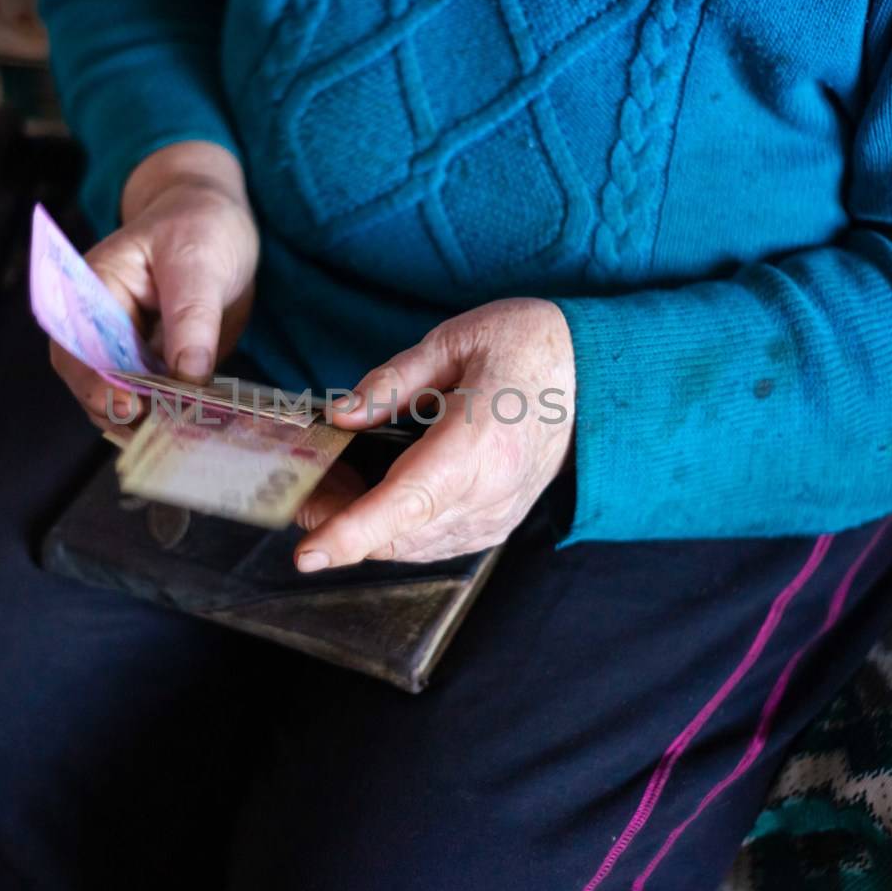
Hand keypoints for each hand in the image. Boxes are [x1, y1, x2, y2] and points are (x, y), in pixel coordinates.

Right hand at [50, 141, 258, 427]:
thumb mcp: (198, 267)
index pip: (77, 345)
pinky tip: (197, 426)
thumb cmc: (199, 228)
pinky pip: (156, 403)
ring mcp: (127, 352)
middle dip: (125, 412)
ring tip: (185, 432)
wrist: (218, 225)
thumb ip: (192, 321)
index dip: (95, 382)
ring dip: (150, 422)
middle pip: (93, 384)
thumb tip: (188, 379)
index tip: (127, 406)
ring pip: (123, 403)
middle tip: (165, 429)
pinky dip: (173, 418)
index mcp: (92, 291)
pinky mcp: (155, 370)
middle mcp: (100, 328)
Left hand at [295, 298, 575, 568]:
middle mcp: (489, 492)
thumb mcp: (456, 339)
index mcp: (479, 442)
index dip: (352, 530)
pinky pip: (431, 543)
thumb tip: (340, 416)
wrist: (594, 376)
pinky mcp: (496, 524)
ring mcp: (495, 516)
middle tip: (298, 491)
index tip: (308, 550)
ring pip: (410, 545)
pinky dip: (392, 529)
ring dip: (361, 527)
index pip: (406, 500)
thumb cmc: (527, 347)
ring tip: (328, 487)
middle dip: (337, 523)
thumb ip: (392, 382)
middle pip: (397, 532)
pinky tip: (369, 497)